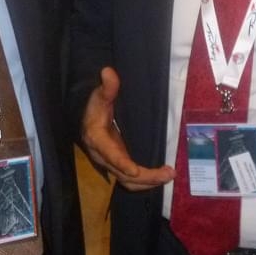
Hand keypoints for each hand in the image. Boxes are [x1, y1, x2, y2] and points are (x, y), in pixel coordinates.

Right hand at [80, 66, 174, 190]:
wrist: (86, 119)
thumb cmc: (94, 106)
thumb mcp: (100, 96)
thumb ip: (107, 87)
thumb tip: (108, 71)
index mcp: (97, 139)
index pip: (109, 154)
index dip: (121, 163)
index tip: (135, 171)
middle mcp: (102, 156)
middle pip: (123, 173)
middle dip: (146, 176)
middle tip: (169, 173)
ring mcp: (110, 163)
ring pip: (128, 181)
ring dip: (149, 182)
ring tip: (169, 176)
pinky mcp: (118, 166)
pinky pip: (130, 180)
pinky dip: (146, 182)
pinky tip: (161, 177)